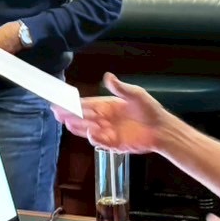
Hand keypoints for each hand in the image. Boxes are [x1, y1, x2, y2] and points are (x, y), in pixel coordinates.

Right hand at [51, 73, 167, 152]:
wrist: (162, 130)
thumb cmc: (150, 110)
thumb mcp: (136, 95)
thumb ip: (120, 88)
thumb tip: (107, 76)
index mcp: (108, 105)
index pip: (87, 104)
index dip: (73, 103)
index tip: (61, 101)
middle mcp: (105, 119)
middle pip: (83, 117)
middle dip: (70, 115)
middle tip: (57, 113)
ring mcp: (108, 132)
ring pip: (88, 129)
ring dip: (77, 127)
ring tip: (67, 122)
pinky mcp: (114, 144)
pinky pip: (100, 141)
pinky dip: (93, 138)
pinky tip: (89, 132)